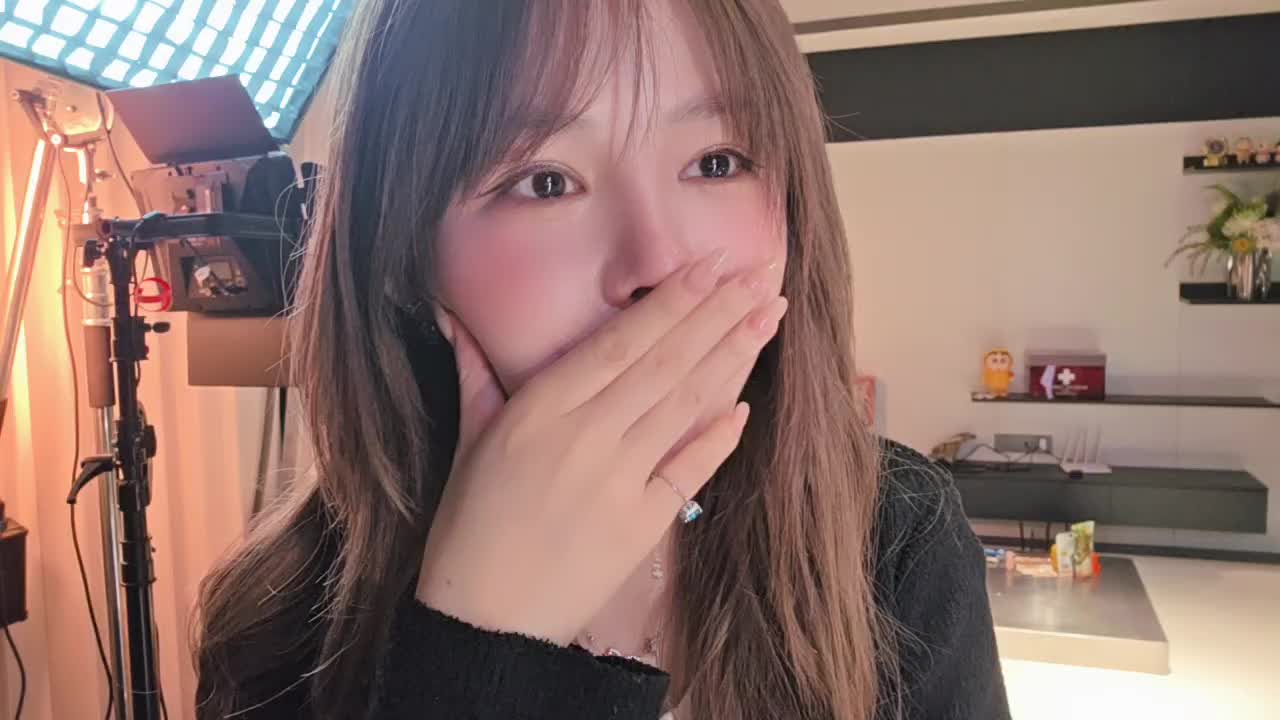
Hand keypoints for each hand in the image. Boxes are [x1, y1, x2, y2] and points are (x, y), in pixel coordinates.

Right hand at [416, 250, 785, 645]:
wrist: (484, 619)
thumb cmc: (469, 528)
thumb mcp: (467, 442)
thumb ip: (475, 375)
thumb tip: (454, 320)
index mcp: (538, 410)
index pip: (619, 342)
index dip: (670, 302)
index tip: (710, 266)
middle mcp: (583, 436)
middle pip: (664, 363)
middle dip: (718, 314)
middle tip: (762, 275)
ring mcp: (616, 482)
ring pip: (685, 405)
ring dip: (732, 357)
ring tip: (770, 317)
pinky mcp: (640, 525)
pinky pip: (688, 471)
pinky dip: (718, 438)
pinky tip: (746, 405)